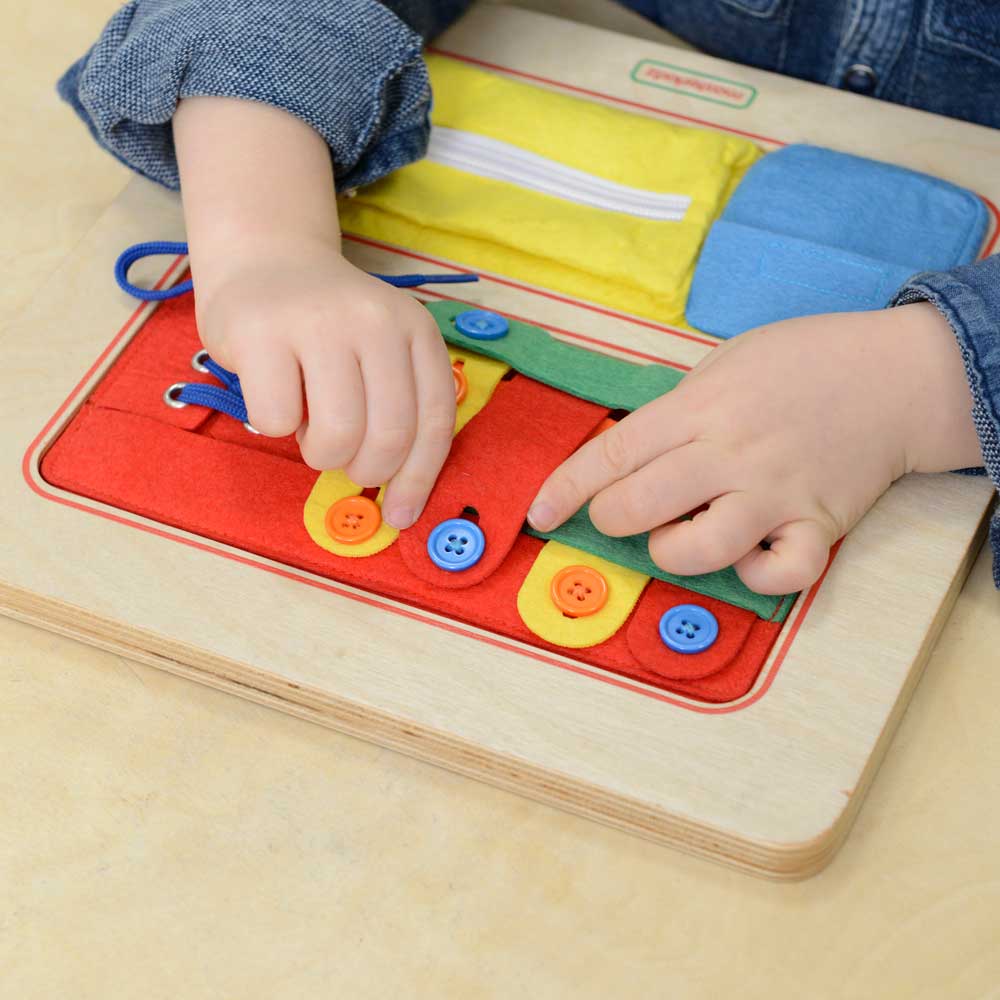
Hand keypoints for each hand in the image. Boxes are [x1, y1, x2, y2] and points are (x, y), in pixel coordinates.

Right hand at [196, 243, 455, 528]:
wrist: (265, 261)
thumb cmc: (327, 329)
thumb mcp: (382, 353)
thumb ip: (398, 407)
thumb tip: (399, 501)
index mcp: (416, 330)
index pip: (434, 421)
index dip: (419, 478)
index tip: (401, 515)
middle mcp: (376, 320)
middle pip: (390, 435)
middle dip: (366, 470)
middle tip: (344, 458)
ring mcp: (318, 321)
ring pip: (338, 434)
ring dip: (321, 453)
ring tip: (309, 427)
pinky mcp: (261, 331)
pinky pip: (277, 419)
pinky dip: (274, 426)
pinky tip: (274, 394)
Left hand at [528, 303, 981, 593]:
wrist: (898, 374)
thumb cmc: (805, 360)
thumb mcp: (726, 361)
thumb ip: (678, 409)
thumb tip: (630, 455)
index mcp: (701, 408)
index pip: (612, 455)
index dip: (565, 489)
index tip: (538, 514)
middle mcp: (730, 454)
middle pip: (638, 506)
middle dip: (610, 518)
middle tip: (620, 512)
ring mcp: (776, 493)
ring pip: (697, 550)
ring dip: (671, 552)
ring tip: (682, 534)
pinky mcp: (819, 525)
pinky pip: (778, 575)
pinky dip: (757, 575)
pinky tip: (751, 553)